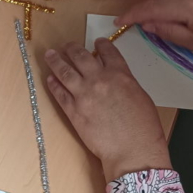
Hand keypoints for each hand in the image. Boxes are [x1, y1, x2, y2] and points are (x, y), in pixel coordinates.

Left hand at [45, 40, 169, 182]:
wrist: (131, 150)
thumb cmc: (143, 127)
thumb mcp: (141, 96)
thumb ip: (126, 83)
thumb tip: (116, 79)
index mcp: (120, 74)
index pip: (108, 52)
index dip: (101, 44)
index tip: (97, 41)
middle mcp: (99, 80)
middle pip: (81, 56)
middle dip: (72, 48)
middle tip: (67, 45)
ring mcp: (83, 95)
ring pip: (64, 71)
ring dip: (56, 60)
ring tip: (50, 54)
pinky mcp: (73, 111)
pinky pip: (59, 93)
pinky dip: (53, 84)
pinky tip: (50, 79)